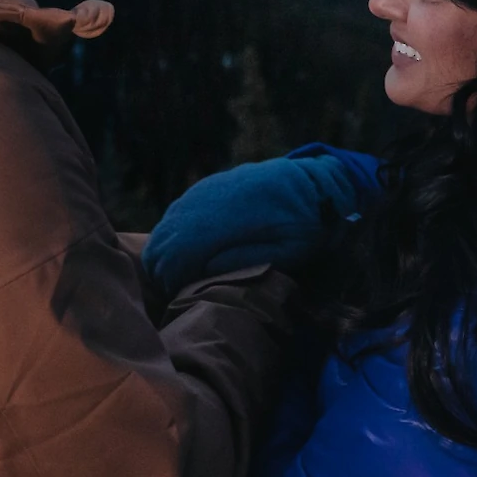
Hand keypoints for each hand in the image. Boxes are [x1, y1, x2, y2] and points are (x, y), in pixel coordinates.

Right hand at [142, 155, 360, 297]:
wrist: (315, 181)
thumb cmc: (307, 224)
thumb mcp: (287, 252)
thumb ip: (246, 260)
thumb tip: (205, 269)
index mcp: (229, 218)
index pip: (180, 250)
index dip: (170, 276)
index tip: (173, 296)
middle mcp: (210, 199)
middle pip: (167, 237)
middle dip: (161, 267)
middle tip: (168, 291)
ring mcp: (206, 189)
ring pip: (168, 223)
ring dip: (164, 250)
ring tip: (170, 277)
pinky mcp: (208, 186)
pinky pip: (177, 211)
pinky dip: (173, 233)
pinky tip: (178, 251)